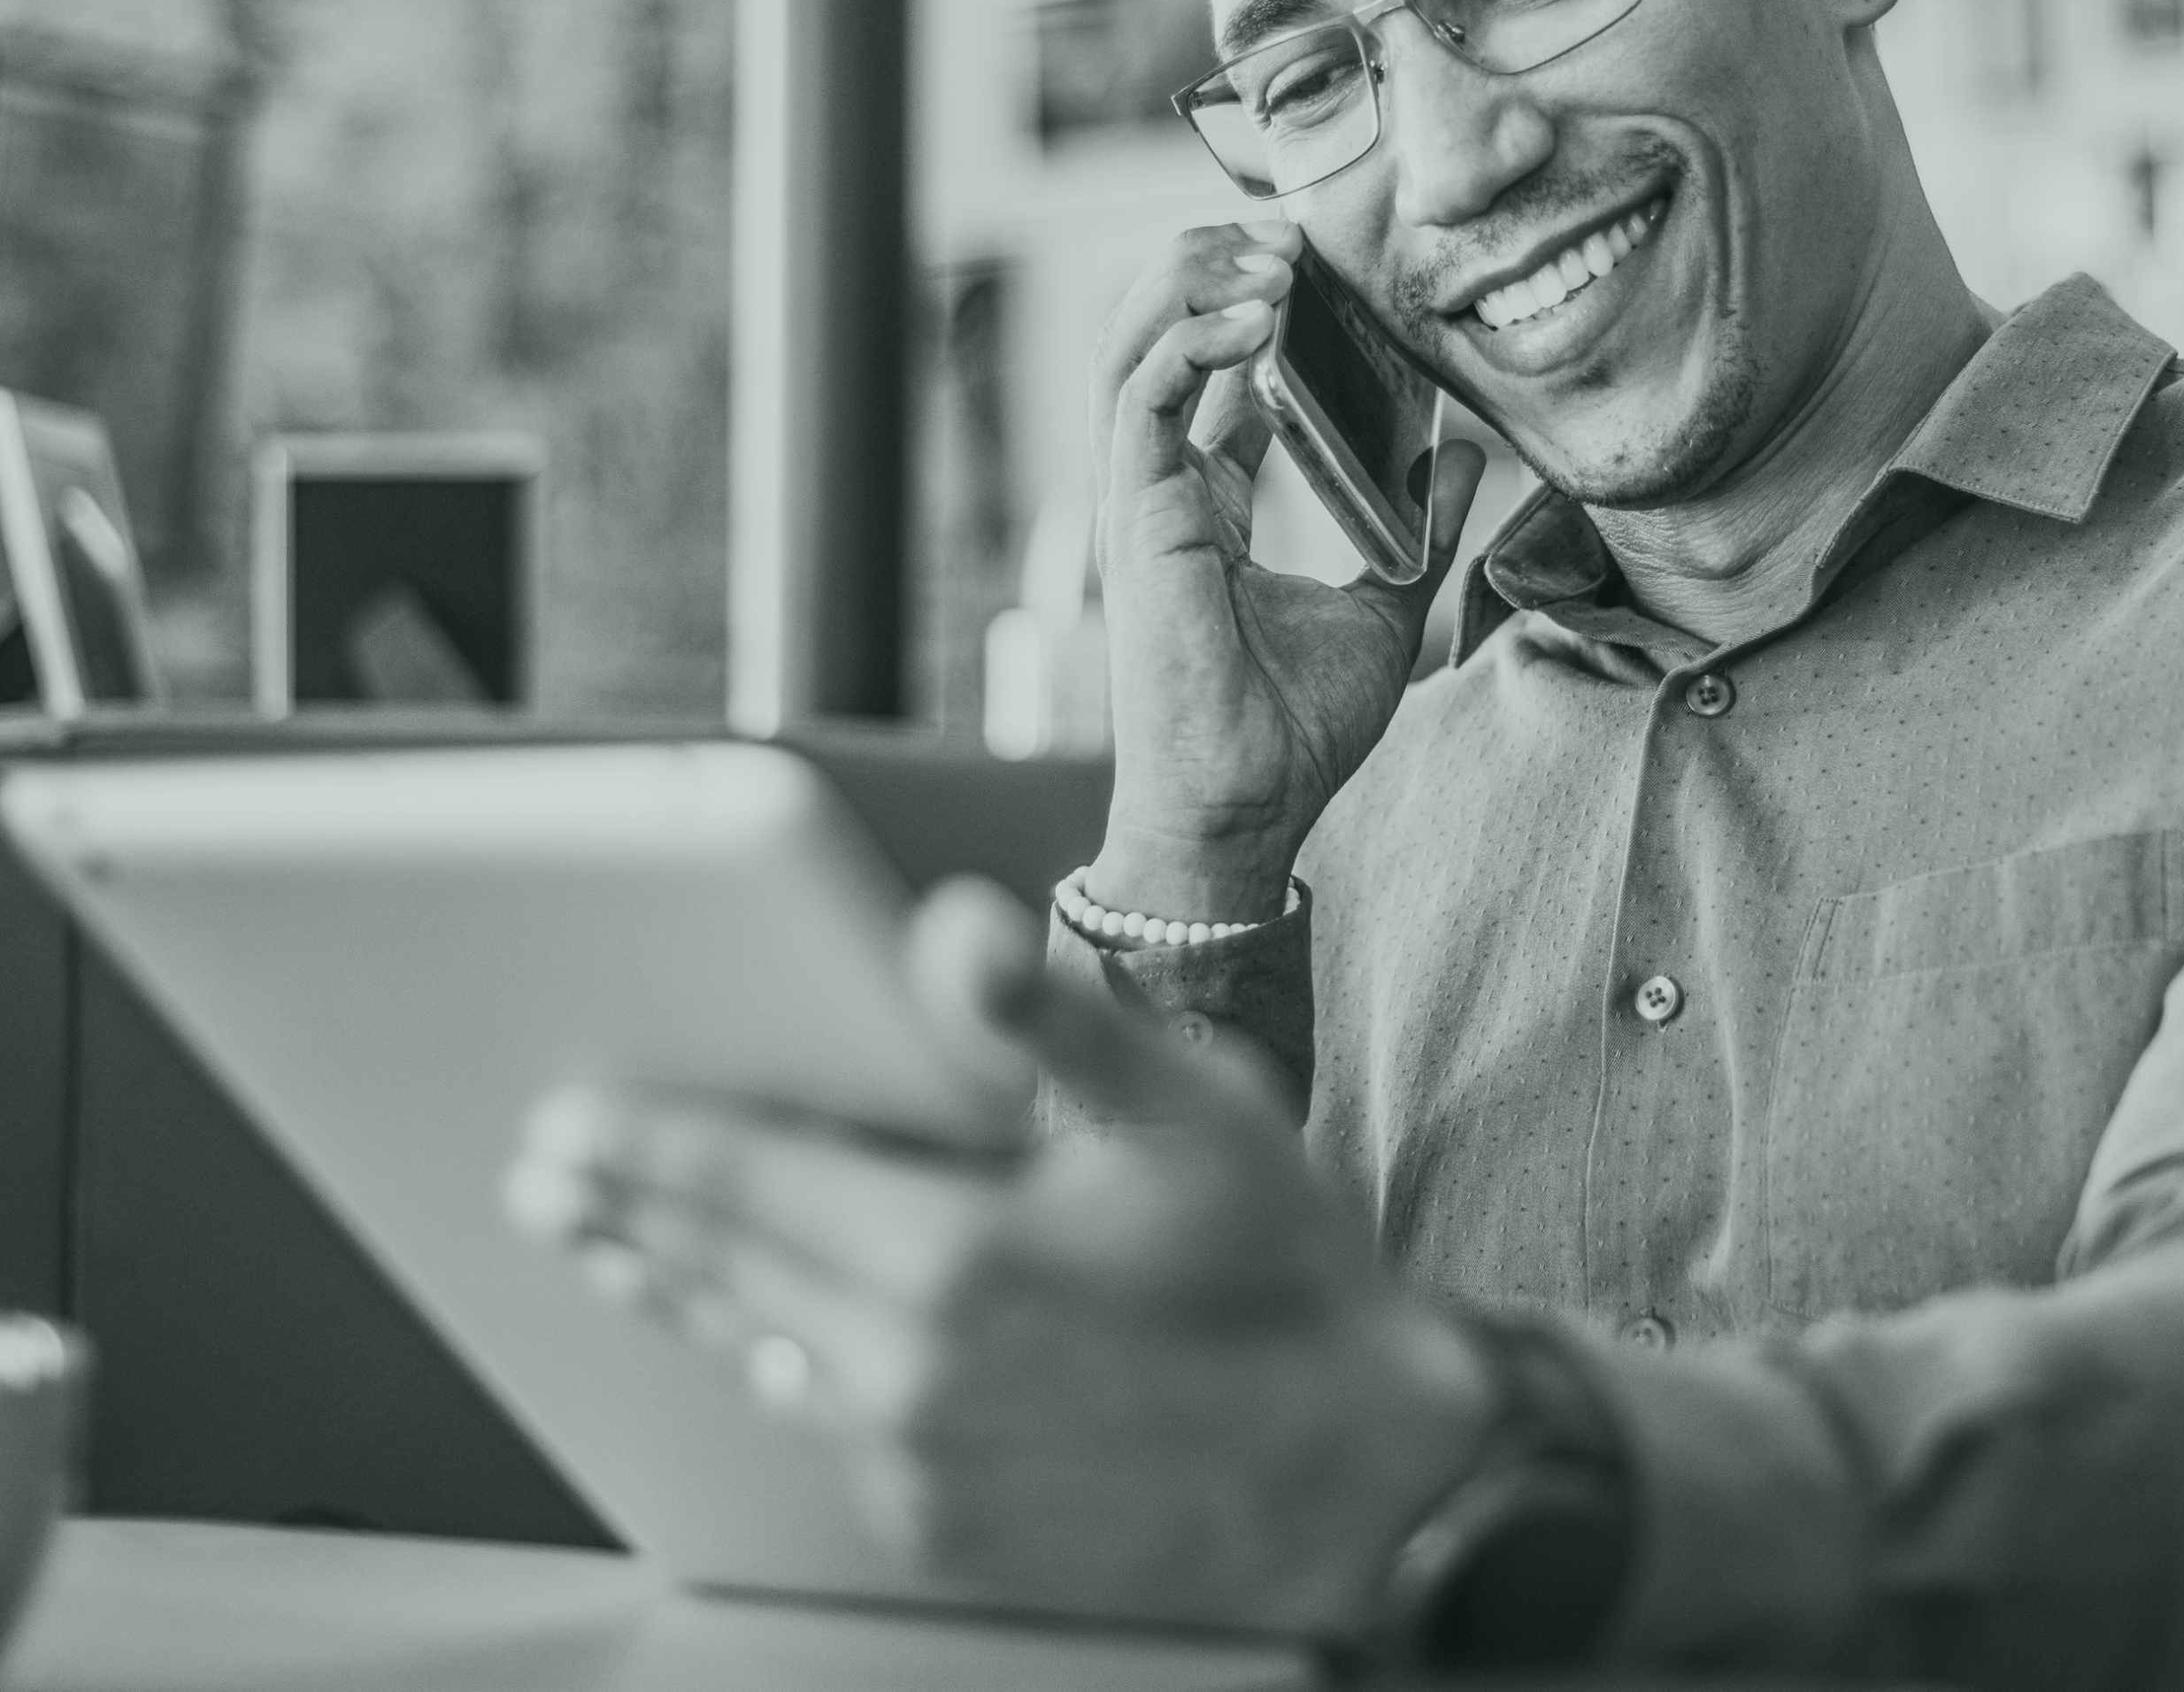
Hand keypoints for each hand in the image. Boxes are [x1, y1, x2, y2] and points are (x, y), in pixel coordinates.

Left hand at [504, 878, 1494, 1630]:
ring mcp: (921, 1463)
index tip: (562, 1118)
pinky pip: (823, 1429)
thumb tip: (950, 926)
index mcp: (955, 1254)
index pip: (745, 1183)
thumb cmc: (1285, 1276)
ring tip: (613, 1250)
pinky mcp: (943, 1528)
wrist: (1368, 1479)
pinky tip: (756, 1338)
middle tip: (543, 1174)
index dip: (642, 1144)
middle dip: (623, 1212)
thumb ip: (1048, 1016)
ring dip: (673, 1291)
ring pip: (753, 1354)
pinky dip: (770, 1367)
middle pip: (721, 1272)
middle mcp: (912, 1371)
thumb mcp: (1188, 1108)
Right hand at [1089, 222, 1486, 916]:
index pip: (1206, 368)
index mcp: (1205, 503)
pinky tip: (1255, 313)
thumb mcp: (1384, 606)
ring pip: (1128, 343)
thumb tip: (1463, 457)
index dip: (1251, 299)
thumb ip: (1414, 528)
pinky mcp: (1132, 515)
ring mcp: (1136, 498)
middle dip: (1214, 264)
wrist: (1248, 807)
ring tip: (1272, 255)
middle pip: (1154, 333)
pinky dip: (1188, 337)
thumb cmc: (1295, 729)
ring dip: (1195, 281)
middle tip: (1294, 235)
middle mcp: (1160, 487)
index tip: (1320, 262)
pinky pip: (1139, 393)